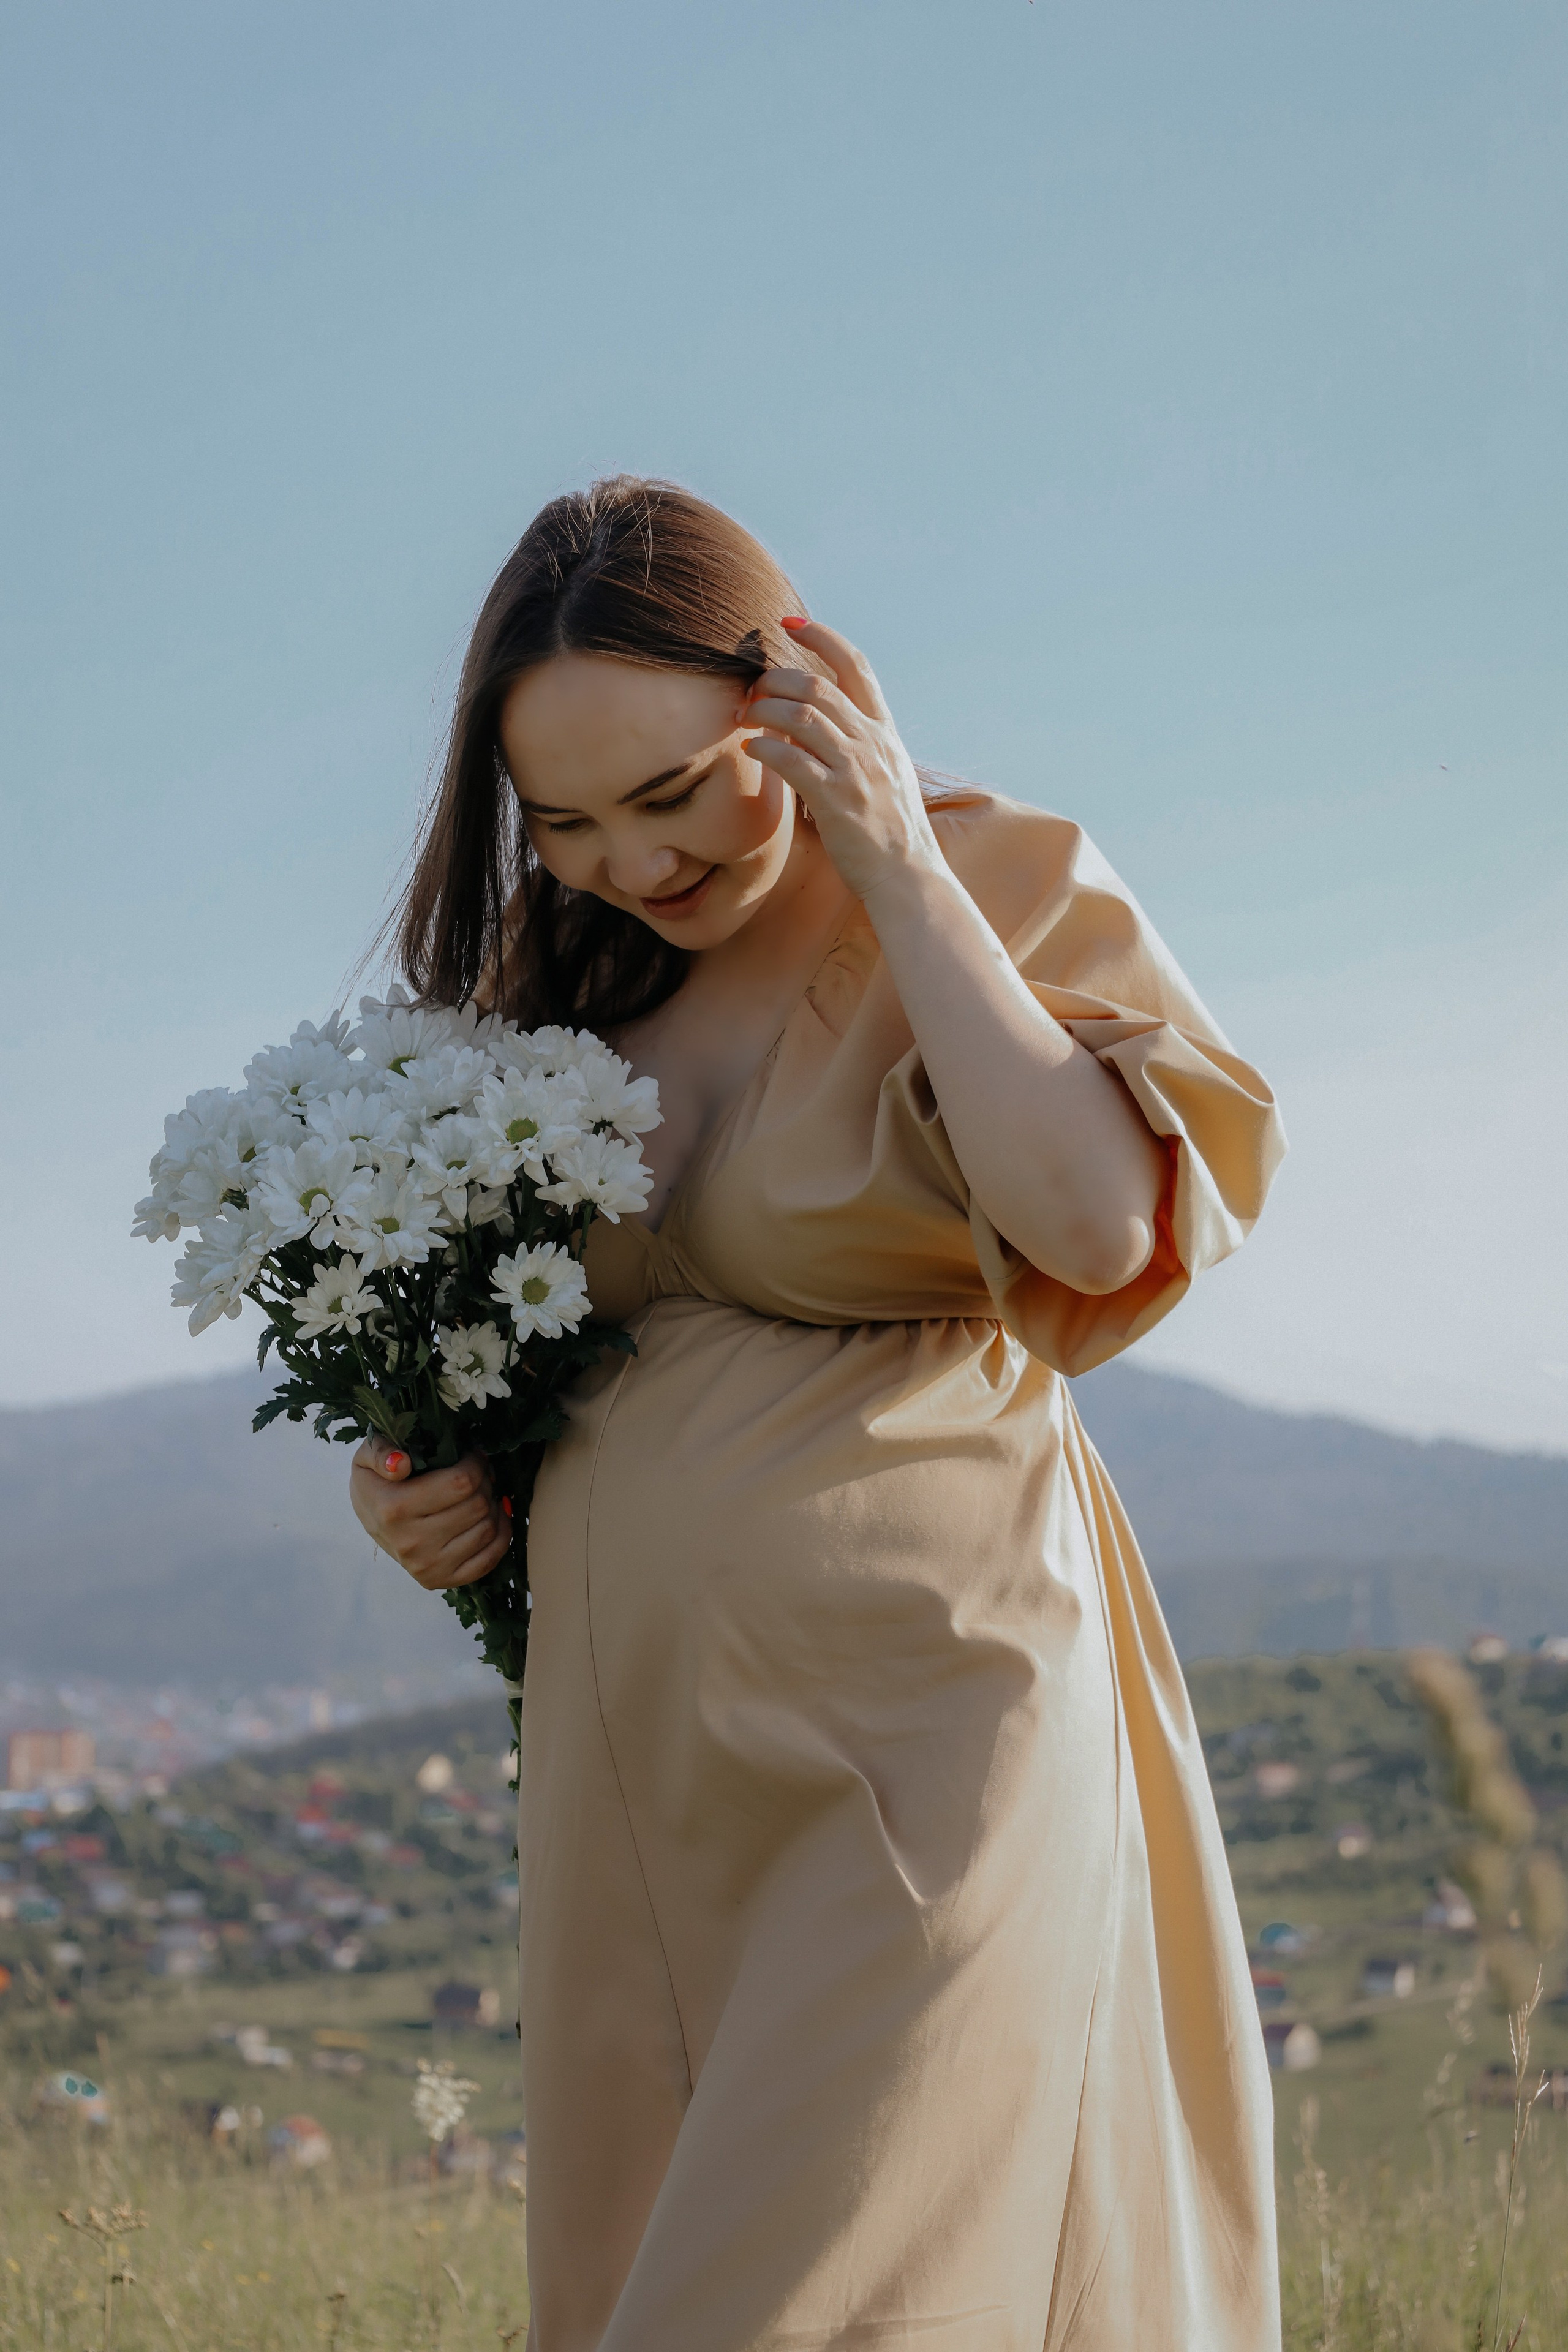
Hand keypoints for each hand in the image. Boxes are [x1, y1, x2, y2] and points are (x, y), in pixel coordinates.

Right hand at [349, 1434, 511, 1591]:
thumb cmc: (377, 1481)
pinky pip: (489, 1560)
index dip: (475, 1463)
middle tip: (478, 1474)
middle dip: (485, 1482)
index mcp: (394, 1508)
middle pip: (478, 1505)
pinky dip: (501, 1535)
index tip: (471, 1456)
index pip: (461, 1482)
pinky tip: (494, 1516)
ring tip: (481, 1493)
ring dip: (493, 1505)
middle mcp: (411, 1542)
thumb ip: (380, 1453)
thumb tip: (402, 1464)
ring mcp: (427, 1566)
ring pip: (487, 1529)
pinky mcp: (440, 1581)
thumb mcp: (367, 1456)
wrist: (370, 1518)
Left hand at [739, 619, 942, 900]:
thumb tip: (815, 723)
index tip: (790, 623)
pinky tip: (751, 748)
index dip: (822, 637)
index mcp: (884, 731)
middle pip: (817, 686)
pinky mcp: (836, 799)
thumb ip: (857, 744)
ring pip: (801, 717)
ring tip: (744, 716)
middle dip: (775, 680)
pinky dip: (765, 746)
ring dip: (764, 709)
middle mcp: (872, 742)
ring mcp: (856, 769)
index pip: (855, 666)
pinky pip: (791, 759)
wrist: (908, 877)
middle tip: (751, 691)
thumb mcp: (885, 774)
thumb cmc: (890, 831)